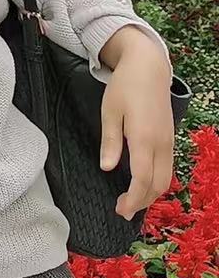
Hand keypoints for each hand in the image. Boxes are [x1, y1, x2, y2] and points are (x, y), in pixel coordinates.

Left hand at [99, 31, 175, 220]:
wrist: (148, 68)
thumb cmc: (125, 86)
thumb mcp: (110, 110)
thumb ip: (110, 141)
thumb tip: (106, 168)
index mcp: (144, 137)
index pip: (142, 178)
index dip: (132, 198)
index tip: (120, 209)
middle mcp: (161, 144)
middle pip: (157, 184)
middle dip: (141, 201)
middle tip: (122, 210)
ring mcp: (169, 142)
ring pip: (165, 179)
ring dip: (150, 194)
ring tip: (131, 201)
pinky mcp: (170, 139)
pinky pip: (167, 168)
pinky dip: (156, 182)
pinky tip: (143, 184)